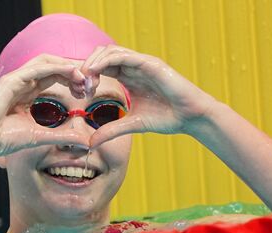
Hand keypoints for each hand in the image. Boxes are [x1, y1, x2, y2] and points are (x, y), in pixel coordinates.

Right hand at [0, 55, 87, 157]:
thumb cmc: (5, 140)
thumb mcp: (41, 136)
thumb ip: (62, 136)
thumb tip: (84, 141)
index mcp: (27, 92)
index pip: (54, 77)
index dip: (72, 80)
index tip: (87, 91)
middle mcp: (22, 82)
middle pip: (53, 65)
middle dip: (73, 71)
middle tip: (89, 82)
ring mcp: (16, 79)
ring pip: (46, 61)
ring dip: (66, 66)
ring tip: (82, 76)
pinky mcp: (11, 81)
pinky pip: (37, 68)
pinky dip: (55, 67)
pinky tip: (70, 72)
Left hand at [80, 45, 217, 146]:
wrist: (191, 118)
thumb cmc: (167, 118)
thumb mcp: (132, 124)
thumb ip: (111, 130)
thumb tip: (91, 143)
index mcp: (128, 77)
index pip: (101, 67)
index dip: (87, 76)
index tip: (81, 93)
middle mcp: (134, 67)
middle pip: (102, 55)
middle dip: (86, 67)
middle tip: (80, 85)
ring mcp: (142, 63)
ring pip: (110, 51)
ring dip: (94, 62)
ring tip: (85, 78)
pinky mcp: (150, 64)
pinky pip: (124, 55)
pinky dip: (107, 60)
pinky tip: (96, 71)